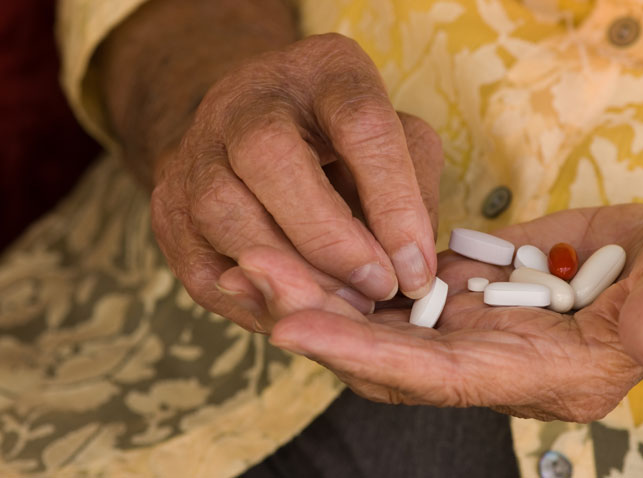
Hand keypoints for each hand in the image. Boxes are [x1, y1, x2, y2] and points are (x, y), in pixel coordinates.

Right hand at [150, 33, 442, 332]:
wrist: (254, 134)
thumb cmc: (343, 144)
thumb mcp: (397, 144)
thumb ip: (412, 195)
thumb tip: (411, 270)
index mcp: (321, 70)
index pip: (360, 122)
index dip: (392, 202)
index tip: (415, 269)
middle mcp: (246, 99)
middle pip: (270, 157)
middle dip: (327, 238)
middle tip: (376, 288)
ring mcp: (196, 149)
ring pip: (223, 212)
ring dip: (289, 275)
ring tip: (342, 305)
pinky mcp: (168, 204)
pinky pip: (203, 264)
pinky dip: (255, 299)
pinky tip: (298, 308)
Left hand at [247, 204, 642, 421]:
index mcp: (545, 376)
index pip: (438, 376)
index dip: (365, 353)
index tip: (292, 325)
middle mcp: (496, 363)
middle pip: (389, 353)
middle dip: (319, 320)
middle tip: (250, 277)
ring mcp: (477, 328)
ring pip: (382, 321)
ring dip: (321, 292)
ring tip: (256, 256)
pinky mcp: (470, 292)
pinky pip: (398, 288)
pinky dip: (352, 269)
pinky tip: (307, 240)